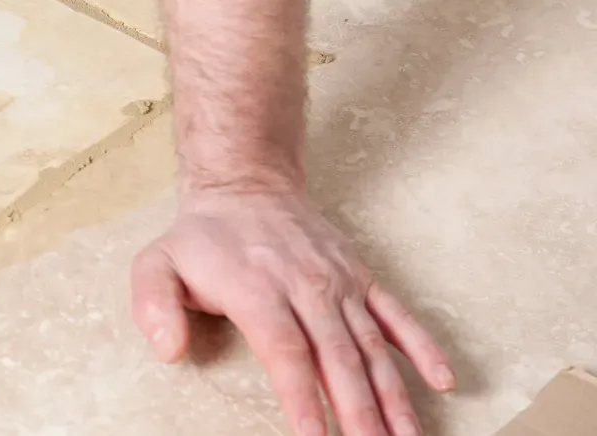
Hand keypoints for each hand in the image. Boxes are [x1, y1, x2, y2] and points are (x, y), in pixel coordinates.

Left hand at [131, 189, 453, 435]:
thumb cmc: (201, 238)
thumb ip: (153, 304)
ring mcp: (337, 282)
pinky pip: (397, 314)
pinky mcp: (359, 278)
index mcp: (256, 289)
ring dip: (394, 396)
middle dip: (359, 412)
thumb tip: (167, 349)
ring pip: (372, 346)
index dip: (302, 399)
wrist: (246, 184)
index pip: (285, 352)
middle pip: (338, 358)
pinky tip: (444, 381)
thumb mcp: (156, 262)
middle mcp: (305, 287)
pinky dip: (422, 346)